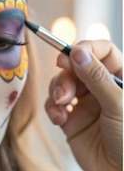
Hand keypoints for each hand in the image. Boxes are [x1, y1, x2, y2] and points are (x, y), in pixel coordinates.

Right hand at [45, 40, 121, 170]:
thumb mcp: (117, 104)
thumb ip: (97, 77)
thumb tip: (77, 52)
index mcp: (121, 78)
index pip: (102, 51)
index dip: (86, 49)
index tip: (71, 55)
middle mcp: (102, 88)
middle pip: (77, 66)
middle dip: (66, 75)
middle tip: (64, 90)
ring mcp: (86, 105)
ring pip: (62, 84)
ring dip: (57, 91)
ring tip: (61, 106)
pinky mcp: (72, 122)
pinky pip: (55, 106)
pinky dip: (53, 109)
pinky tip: (59, 119)